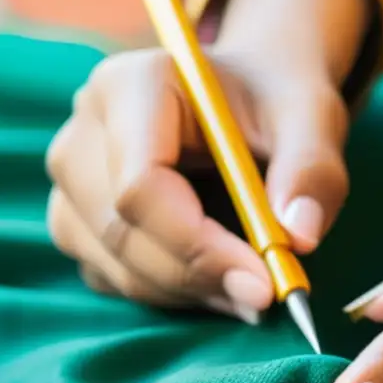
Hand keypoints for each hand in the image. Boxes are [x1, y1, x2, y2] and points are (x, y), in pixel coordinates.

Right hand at [45, 46, 348, 320]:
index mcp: (129, 87)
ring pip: (116, 267)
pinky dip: (173, 295)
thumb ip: (311, 172)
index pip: (140, 187)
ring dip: (190, 293)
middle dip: (199, 277)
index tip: (263, 283)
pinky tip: (221, 279)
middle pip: (122, 233)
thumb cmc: (275, 104)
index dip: (199, 245)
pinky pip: (115, 280)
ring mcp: (71, 184)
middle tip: (267, 296)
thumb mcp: (311, 119)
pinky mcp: (78, 224)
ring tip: (254, 288)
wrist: (251, 100)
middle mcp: (82, 133)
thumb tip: (299, 238)